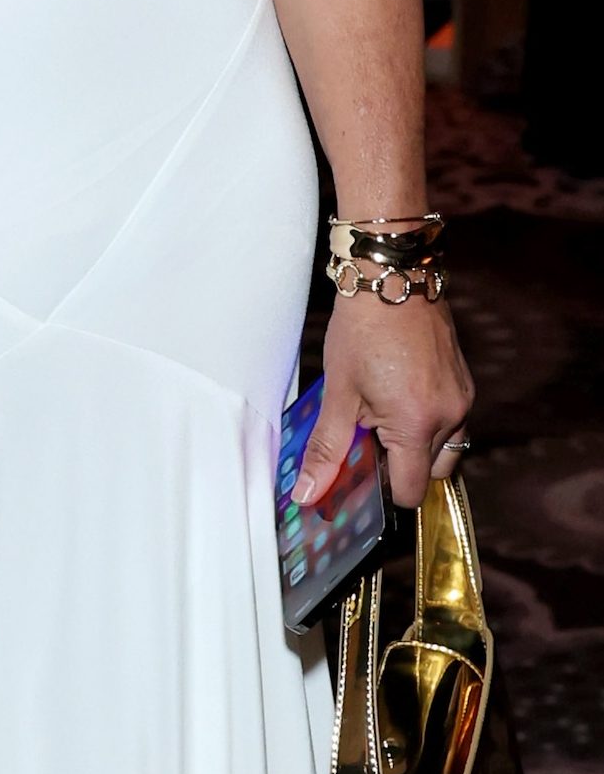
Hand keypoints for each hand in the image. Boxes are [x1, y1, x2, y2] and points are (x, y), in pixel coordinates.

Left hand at [296, 289, 474, 510]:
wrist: (390, 278)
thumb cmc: (360, 331)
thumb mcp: (338, 392)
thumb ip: (327, 448)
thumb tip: (309, 494)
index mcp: (417, 425)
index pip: (412, 491)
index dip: (386, 490)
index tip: (363, 473)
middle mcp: (450, 417)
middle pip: (432, 472)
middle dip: (402, 466)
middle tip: (369, 439)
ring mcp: (462, 398)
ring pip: (445, 448)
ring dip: (417, 444)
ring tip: (382, 414)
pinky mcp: (464, 382)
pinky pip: (451, 420)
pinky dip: (428, 420)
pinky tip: (399, 393)